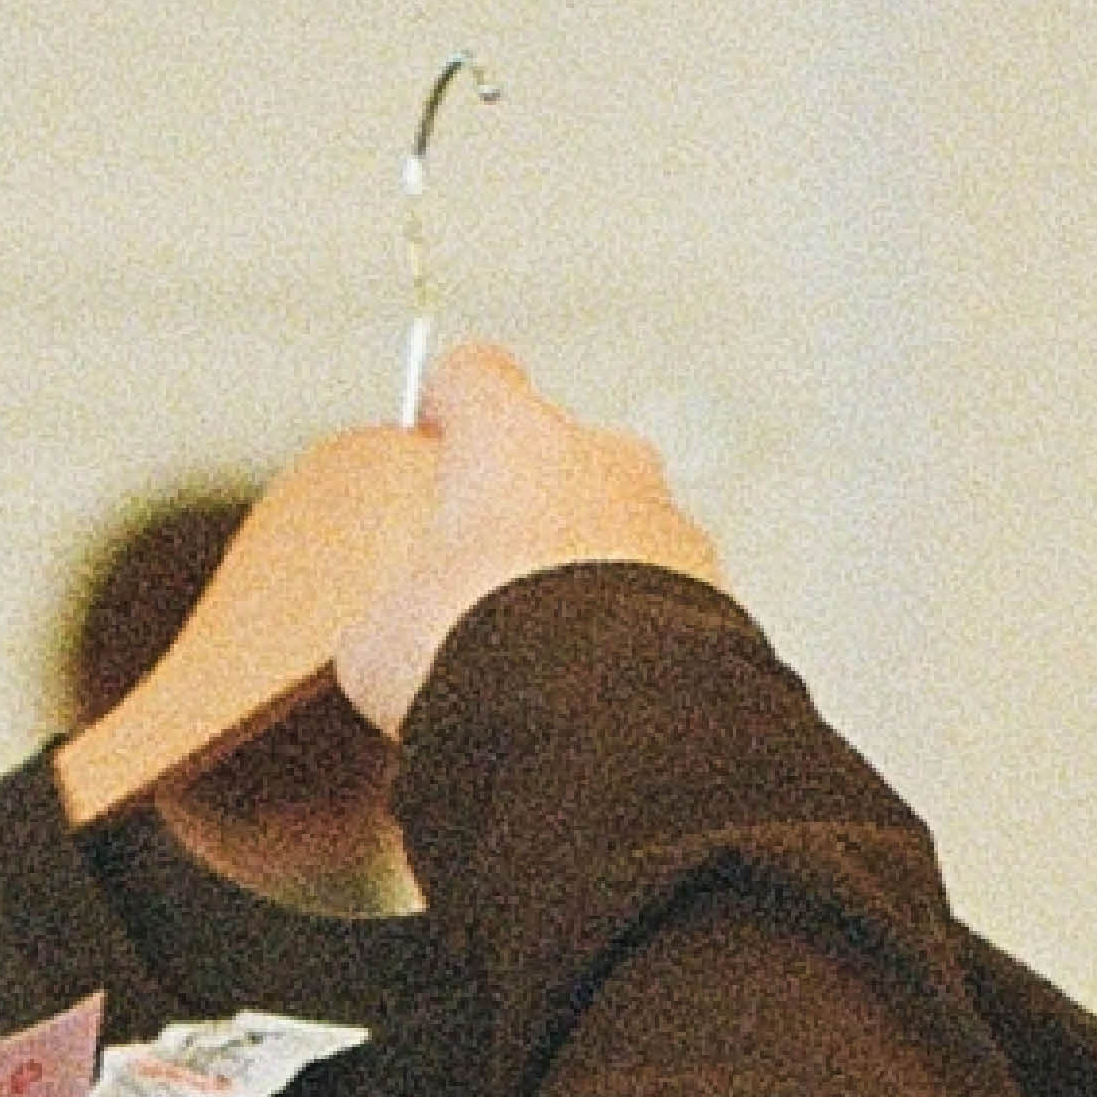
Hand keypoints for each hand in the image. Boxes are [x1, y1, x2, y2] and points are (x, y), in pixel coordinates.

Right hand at [335, 341, 724, 734]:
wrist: (593, 720)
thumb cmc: (476, 652)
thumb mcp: (379, 640)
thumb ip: (392, 614)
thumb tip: (394, 644)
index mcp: (508, 436)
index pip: (474, 376)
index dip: (449, 404)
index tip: (436, 433)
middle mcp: (602, 457)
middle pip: (558, 456)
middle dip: (530, 508)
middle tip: (490, 579)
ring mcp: (670, 519)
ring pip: (620, 529)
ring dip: (589, 576)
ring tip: (547, 657)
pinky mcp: (717, 591)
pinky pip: (664, 599)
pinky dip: (637, 632)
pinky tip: (600, 691)